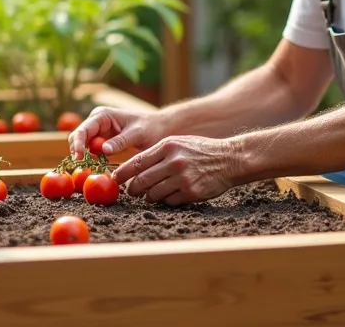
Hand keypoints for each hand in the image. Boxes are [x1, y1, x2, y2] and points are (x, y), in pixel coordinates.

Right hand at [67, 106, 167, 159]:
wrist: (159, 129)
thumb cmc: (150, 127)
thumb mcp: (137, 134)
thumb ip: (120, 141)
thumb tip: (103, 150)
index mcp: (102, 115)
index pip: (83, 130)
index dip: (79, 144)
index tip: (79, 158)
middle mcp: (96, 123)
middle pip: (78, 138)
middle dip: (78, 152)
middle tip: (83, 168)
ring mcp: (98, 133)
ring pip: (82, 147)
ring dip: (84, 158)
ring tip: (90, 170)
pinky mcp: (101, 143)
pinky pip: (91, 153)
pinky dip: (91, 161)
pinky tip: (97, 169)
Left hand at [111, 135, 239, 205]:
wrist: (229, 159)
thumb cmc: (200, 150)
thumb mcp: (177, 143)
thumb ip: (156, 153)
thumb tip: (134, 168)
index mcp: (167, 146)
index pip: (137, 162)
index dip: (122, 173)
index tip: (115, 179)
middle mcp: (173, 162)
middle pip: (142, 180)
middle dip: (133, 189)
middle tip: (131, 192)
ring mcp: (183, 178)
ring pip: (154, 194)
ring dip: (149, 197)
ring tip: (150, 195)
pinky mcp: (191, 192)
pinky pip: (169, 201)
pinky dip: (166, 200)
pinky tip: (170, 195)